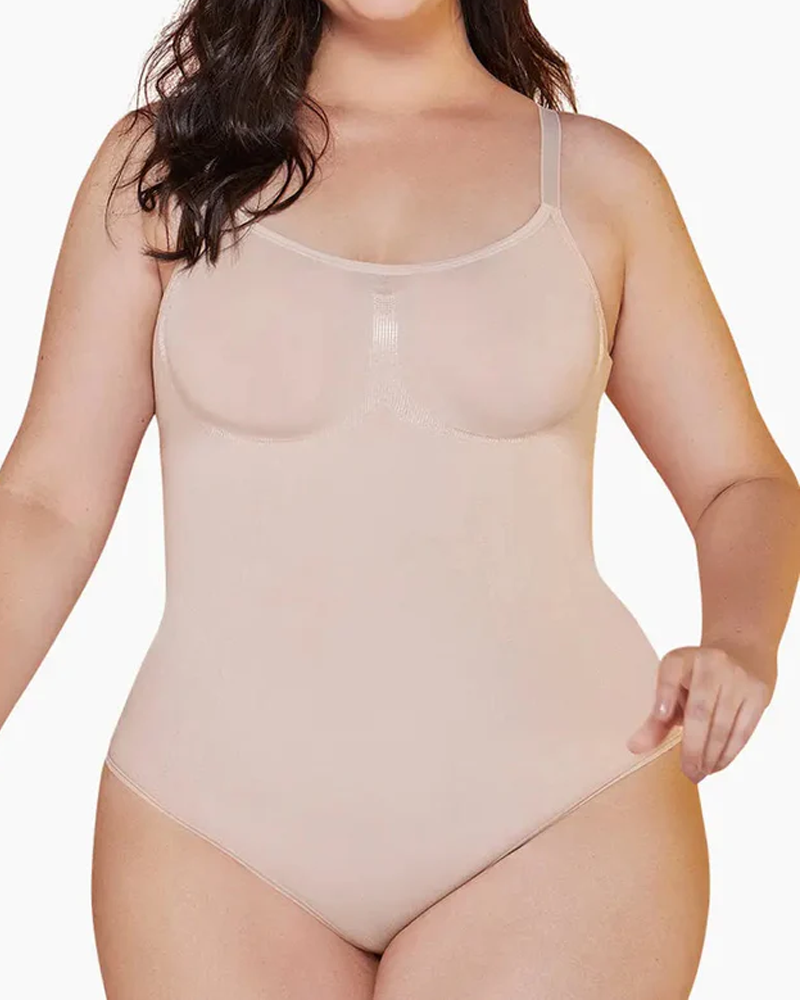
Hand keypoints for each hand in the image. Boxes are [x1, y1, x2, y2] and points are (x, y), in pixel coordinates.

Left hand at [627, 642, 775, 782]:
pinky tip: (717, 765)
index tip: (662, 716)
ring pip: (723, 724)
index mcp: (682, 658)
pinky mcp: (757, 693)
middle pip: (700, 710)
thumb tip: (635, 748)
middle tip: (688, 772)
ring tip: (700, 773)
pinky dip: (729, 752)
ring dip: (711, 755)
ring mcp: (738, 677)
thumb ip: (656, 719)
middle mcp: (711, 662)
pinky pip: (742, 730)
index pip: (670, 672)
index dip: (665, 693)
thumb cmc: (697, 681)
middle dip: (693, 746)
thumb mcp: (674, 690)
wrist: (741, 655)